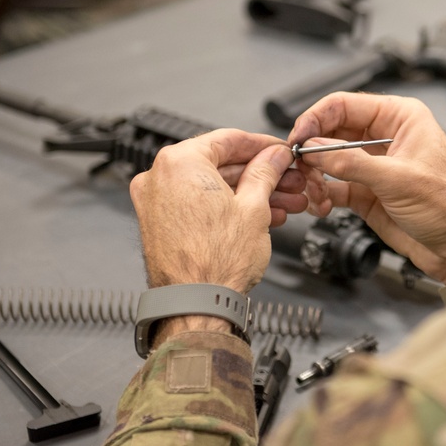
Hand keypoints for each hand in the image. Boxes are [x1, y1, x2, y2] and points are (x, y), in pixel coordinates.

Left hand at [130, 129, 311, 295]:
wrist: (195, 306)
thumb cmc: (215, 264)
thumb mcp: (254, 207)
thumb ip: (266, 172)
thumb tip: (274, 157)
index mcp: (179, 162)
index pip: (229, 139)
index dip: (264, 145)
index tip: (281, 151)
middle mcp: (160, 177)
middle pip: (222, 164)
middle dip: (262, 174)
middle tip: (289, 179)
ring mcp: (157, 202)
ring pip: (214, 186)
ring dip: (251, 193)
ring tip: (283, 203)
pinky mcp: (161, 224)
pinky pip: (201, 204)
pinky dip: (229, 207)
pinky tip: (260, 216)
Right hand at [289, 92, 445, 284]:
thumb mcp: (399, 179)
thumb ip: (352, 163)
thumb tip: (314, 149)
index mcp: (402, 118)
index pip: (346, 105)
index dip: (317, 118)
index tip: (298, 136)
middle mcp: (387, 137)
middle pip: (332, 132)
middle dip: (313, 150)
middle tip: (298, 166)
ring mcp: (376, 166)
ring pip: (329, 161)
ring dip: (315, 176)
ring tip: (313, 190)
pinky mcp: (369, 194)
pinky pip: (335, 187)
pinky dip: (323, 195)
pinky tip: (321, 204)